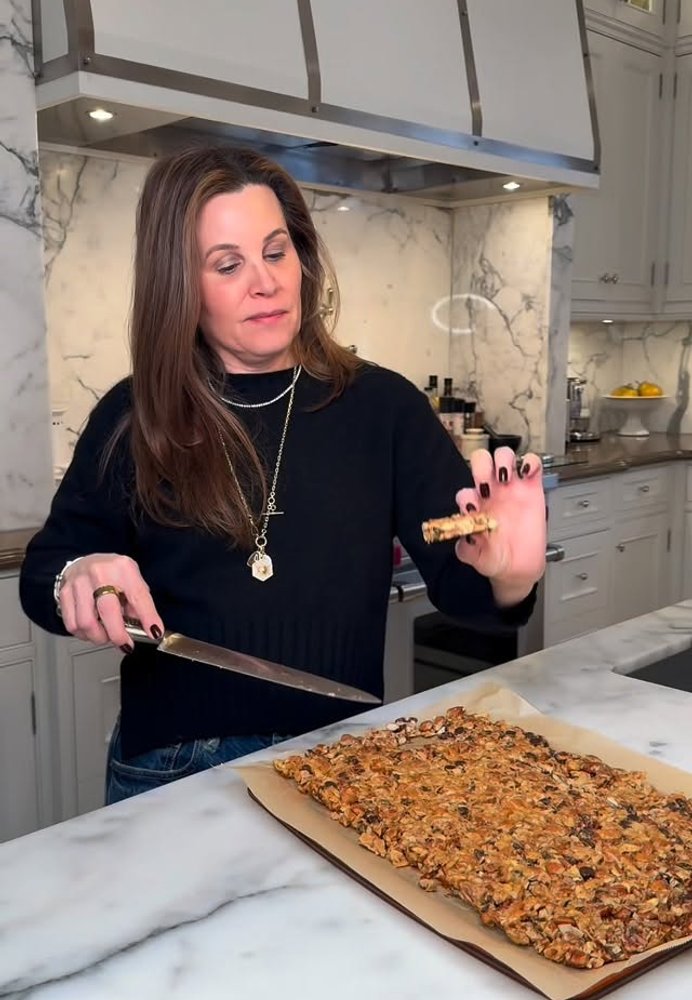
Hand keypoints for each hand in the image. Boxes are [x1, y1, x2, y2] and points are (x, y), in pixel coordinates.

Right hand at [57, 553, 163, 650]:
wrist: (85, 562)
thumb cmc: (111, 573)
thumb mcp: (132, 579)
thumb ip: (138, 602)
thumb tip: (146, 628)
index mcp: (122, 568)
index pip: (138, 595)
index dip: (148, 617)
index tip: (154, 632)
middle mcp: (99, 573)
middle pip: (108, 611)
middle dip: (118, 635)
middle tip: (125, 643)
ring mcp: (79, 583)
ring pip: (86, 623)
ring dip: (99, 637)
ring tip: (106, 634)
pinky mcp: (64, 593)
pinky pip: (72, 625)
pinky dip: (84, 634)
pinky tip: (91, 630)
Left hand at [454, 447, 545, 604]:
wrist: (520, 567)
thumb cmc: (496, 559)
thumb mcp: (477, 558)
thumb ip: (466, 549)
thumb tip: (462, 540)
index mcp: (475, 506)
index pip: (465, 491)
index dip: (467, 497)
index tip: (475, 509)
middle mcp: (491, 493)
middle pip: (481, 462)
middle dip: (481, 467)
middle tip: (488, 485)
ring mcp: (512, 489)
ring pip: (504, 456)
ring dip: (503, 460)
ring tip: (506, 477)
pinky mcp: (532, 488)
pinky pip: (532, 464)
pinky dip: (530, 462)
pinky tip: (528, 473)